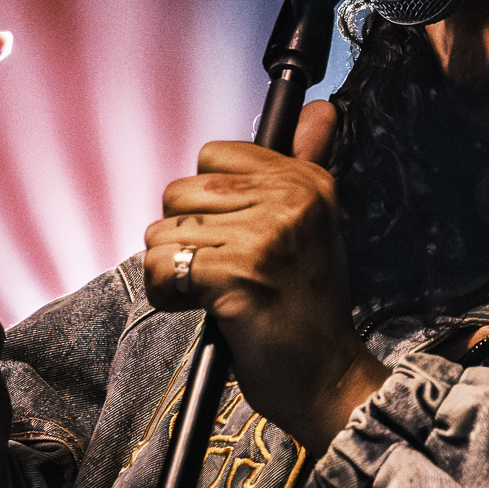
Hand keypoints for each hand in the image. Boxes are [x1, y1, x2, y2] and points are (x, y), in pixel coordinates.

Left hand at [144, 111, 388, 457]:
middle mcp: (290, 202)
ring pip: (164, 231)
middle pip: (180, 191)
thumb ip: (307, 164)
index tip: (237, 235)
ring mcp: (263, 239)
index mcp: (308, 183)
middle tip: (226, 271)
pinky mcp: (236, 277)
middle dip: (187, 237)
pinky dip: (167, 295)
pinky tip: (200, 309)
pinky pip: (161, 267)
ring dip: (176, 270)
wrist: (327, 377)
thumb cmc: (309, 307)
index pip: (214, 155)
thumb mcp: (318, 227)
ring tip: (215, 293)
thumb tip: (320, 110)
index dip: (210, 200)